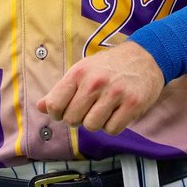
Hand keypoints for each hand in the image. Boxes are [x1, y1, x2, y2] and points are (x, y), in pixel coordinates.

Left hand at [36, 42, 164, 134]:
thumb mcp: (83, 70)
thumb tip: (40, 107)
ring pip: (92, 126)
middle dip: (78, 119)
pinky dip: (113, 125)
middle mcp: (95, 82)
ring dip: (96, 123)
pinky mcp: (133, 104)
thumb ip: (61, 90)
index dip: (57, 113)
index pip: (54, 105)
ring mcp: (115, 93)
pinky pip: (112, 129)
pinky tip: (117, 112)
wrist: (146, 57)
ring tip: (104, 109)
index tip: (66, 110)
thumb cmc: (109, 67)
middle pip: (73, 120)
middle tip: (89, 108)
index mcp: (79, 72)